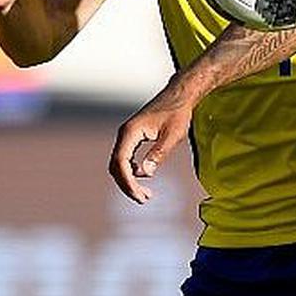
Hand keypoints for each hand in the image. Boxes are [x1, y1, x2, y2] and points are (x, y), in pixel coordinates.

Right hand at [108, 85, 192, 202]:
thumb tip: (146, 173)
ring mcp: (127, 135)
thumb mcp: (172, 135)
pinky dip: (132, 171)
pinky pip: (125, 159)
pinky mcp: (133, 137)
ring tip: (147, 194)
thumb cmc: (178, 113)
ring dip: (129, 180)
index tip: (140, 196)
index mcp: (131, 132)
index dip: (128, 182)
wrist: (180, 96)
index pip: (121, 162)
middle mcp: (125, 133)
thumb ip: (159, 153)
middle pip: (116, 166)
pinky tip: (145, 176)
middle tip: (144, 199)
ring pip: (119, 164)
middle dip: (127, 185)